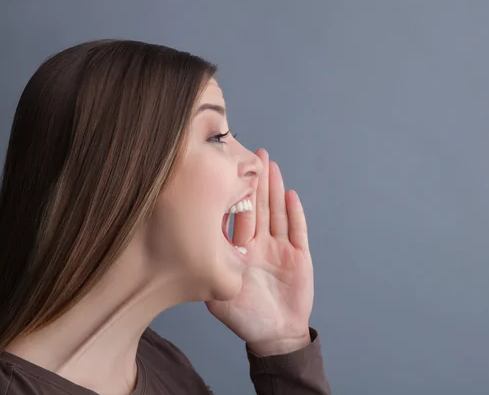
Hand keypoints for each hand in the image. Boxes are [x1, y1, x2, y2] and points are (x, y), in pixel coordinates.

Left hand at [205, 149, 313, 355]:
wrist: (275, 334)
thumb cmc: (245, 317)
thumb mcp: (218, 295)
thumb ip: (208, 272)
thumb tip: (190, 246)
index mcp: (239, 249)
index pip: (237, 215)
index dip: (234, 192)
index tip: (228, 168)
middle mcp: (259, 243)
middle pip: (259, 206)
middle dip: (256, 180)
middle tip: (253, 153)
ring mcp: (280, 248)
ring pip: (277, 213)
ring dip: (275, 189)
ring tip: (271, 165)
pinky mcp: (299, 256)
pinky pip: (297, 231)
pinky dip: (295, 214)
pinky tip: (290, 195)